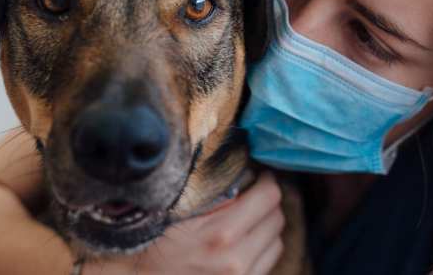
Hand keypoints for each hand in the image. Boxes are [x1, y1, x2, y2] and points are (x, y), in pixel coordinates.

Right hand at [82, 171, 284, 274]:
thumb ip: (214, 193)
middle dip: (268, 202)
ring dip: (267, 226)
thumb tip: (244, 171)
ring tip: (250, 218)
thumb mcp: (180, 211)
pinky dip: (262, 247)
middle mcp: (237, 260)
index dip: (266, 181)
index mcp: (222, 234)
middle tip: (254, 194)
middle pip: (277, 217)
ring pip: (277, 240)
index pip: (269, 196)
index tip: (258, 176)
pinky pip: (268, 261)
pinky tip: (245, 240)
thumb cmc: (155, 243)